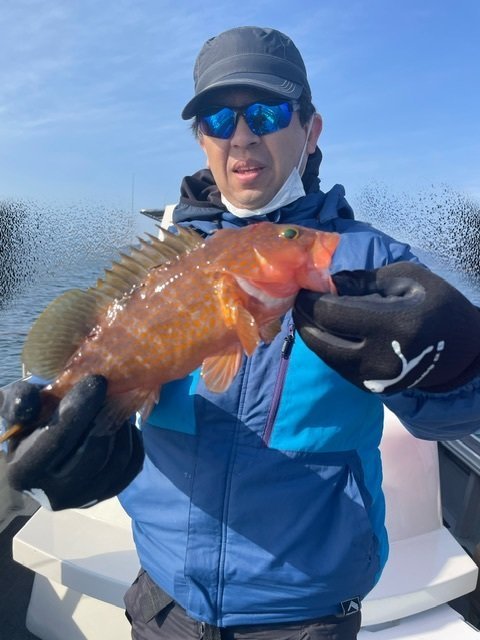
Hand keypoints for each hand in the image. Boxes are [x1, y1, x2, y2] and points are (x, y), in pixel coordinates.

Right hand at [0, 375, 143, 509]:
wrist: (41, 448)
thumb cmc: (29, 422)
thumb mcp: (14, 405)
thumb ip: (17, 401)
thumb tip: (32, 404)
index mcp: (25, 472)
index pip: (59, 439)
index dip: (81, 408)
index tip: (96, 381)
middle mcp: (54, 494)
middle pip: (94, 452)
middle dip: (106, 416)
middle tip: (110, 391)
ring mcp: (84, 499)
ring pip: (117, 460)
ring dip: (121, 427)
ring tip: (114, 406)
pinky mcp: (107, 493)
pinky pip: (132, 466)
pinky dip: (133, 442)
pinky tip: (123, 425)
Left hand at [293, 262, 479, 393]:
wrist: (461, 350)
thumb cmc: (435, 305)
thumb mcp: (407, 278)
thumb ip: (364, 279)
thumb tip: (328, 284)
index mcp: (391, 324)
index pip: (331, 313)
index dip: (309, 299)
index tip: (303, 287)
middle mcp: (378, 357)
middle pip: (319, 339)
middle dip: (302, 317)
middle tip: (298, 301)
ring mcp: (373, 378)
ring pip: (324, 355)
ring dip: (310, 334)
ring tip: (308, 314)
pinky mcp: (370, 389)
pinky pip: (336, 366)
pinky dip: (326, 347)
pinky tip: (325, 331)